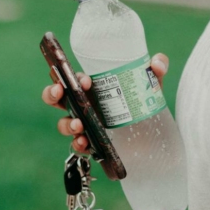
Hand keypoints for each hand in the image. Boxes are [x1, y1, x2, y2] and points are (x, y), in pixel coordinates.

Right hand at [40, 54, 169, 153]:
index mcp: (92, 87)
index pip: (72, 78)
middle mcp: (84, 105)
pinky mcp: (92, 143)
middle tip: (59, 92)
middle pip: (57, 98)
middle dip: (52, 93)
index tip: (85, 81)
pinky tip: (84, 143)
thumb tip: (157, 63)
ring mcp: (86, 125)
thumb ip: (157, 68)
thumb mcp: (151, 83)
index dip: (71, 77)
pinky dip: (78, 144)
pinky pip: (78, 145)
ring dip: (67, 123)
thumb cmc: (144, 102)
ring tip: (79, 125)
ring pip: (64, 123)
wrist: (153, 133)